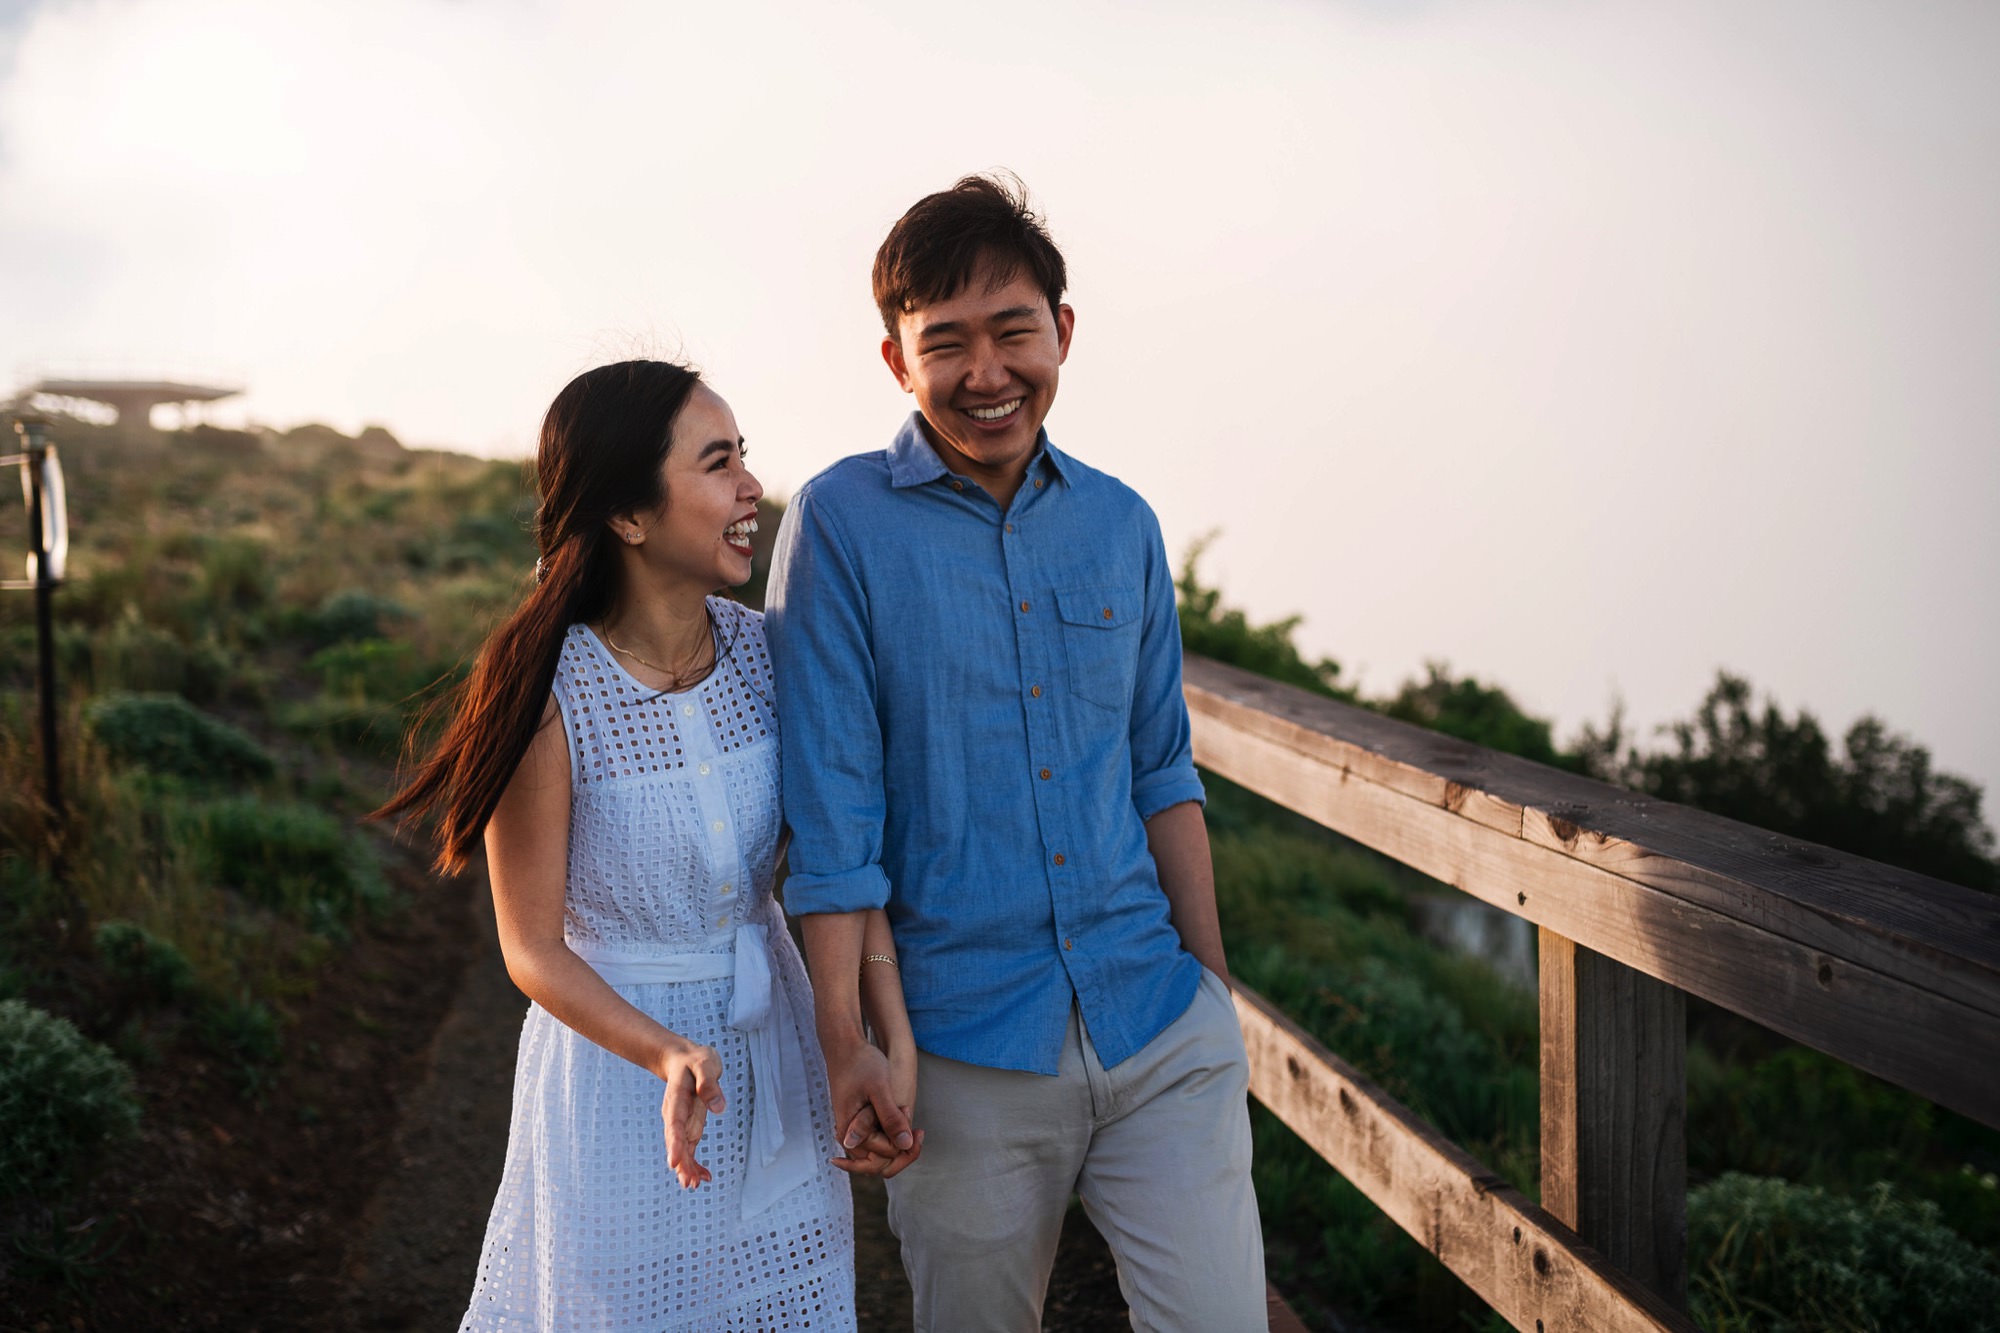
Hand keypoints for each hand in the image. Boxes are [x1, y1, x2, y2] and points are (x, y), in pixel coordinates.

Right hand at [659, 1039, 725, 1188]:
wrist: (684, 1060)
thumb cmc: (696, 1060)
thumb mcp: (705, 1063)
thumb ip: (710, 1083)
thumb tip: (718, 1107)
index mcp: (676, 1098)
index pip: (674, 1124)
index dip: (675, 1144)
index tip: (674, 1162)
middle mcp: (675, 1114)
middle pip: (676, 1141)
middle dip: (682, 1163)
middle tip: (689, 1183)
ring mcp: (681, 1122)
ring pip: (682, 1149)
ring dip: (687, 1168)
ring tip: (696, 1185)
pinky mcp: (688, 1126)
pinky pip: (689, 1148)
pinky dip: (695, 1163)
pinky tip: (704, 1176)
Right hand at [823, 1037, 919, 1177]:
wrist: (845, 1048)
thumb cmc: (862, 1064)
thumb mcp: (880, 1088)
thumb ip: (891, 1118)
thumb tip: (906, 1145)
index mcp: (851, 1133)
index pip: (886, 1156)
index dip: (903, 1138)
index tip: (906, 1109)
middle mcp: (849, 1139)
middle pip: (882, 1164)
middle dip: (903, 1147)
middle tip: (913, 1120)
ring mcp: (853, 1135)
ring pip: (880, 1155)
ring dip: (898, 1141)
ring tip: (905, 1112)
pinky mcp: (857, 1128)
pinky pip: (877, 1144)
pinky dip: (891, 1135)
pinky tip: (901, 1115)